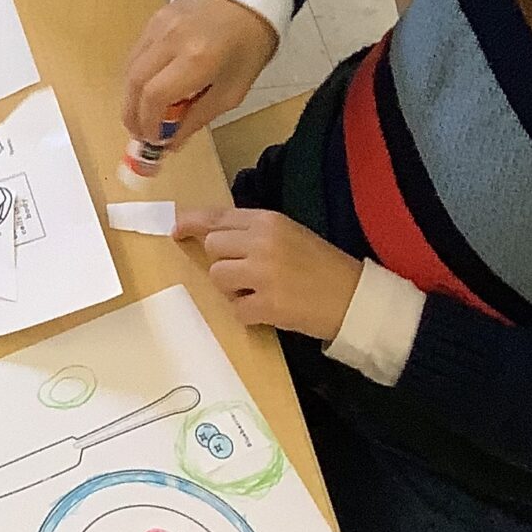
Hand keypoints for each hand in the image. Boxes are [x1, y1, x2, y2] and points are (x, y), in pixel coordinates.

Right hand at [122, 0, 278, 152]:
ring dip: (131, 97)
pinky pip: (136, 53)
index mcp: (197, 59)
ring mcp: (158, 25)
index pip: (154, 96)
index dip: (148, 124)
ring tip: (144, 116)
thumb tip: (170, 142)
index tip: (155, 142)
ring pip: (130, 68)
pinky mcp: (153, 18)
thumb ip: (198, 117)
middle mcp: (170, 39)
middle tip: (141, 134)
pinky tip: (150, 88)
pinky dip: (137, 77)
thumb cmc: (249, 45)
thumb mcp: (233, 90)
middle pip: (134, 83)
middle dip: (132, 114)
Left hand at [177, 206, 362, 342]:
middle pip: (212, 247)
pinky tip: (267, 310)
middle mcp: (262, 241)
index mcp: (267, 220)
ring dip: (231, 288)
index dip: (192, 223)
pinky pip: (236, 309)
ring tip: (257, 291)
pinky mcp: (268, 305)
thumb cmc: (321, 264)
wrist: (355, 298)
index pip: (217, 217)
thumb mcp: (288, 233)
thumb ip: (252, 230)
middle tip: (246, 274)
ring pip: (218, 277)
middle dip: (222, 262)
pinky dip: (247, 313)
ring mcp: (264, 273)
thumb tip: (211, 234)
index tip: (176, 230)